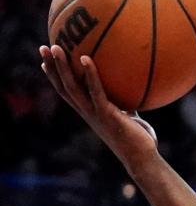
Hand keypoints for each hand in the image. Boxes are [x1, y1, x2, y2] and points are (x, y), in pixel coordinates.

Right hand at [39, 46, 158, 166]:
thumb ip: (125, 100)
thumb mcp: (129, 114)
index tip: (45, 61)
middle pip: (63, 87)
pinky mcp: (106, 115)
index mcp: (89, 111)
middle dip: (51, 67)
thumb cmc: (138, 138)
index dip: (54, 77)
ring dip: (62, 67)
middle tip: (43, 47)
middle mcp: (87, 112)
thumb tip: (134, 83)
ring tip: (56, 47)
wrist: (141, 158)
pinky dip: (90, 74)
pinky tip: (86, 58)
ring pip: (72, 88)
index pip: (67, 92)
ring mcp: (94, 114)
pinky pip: (95, 91)